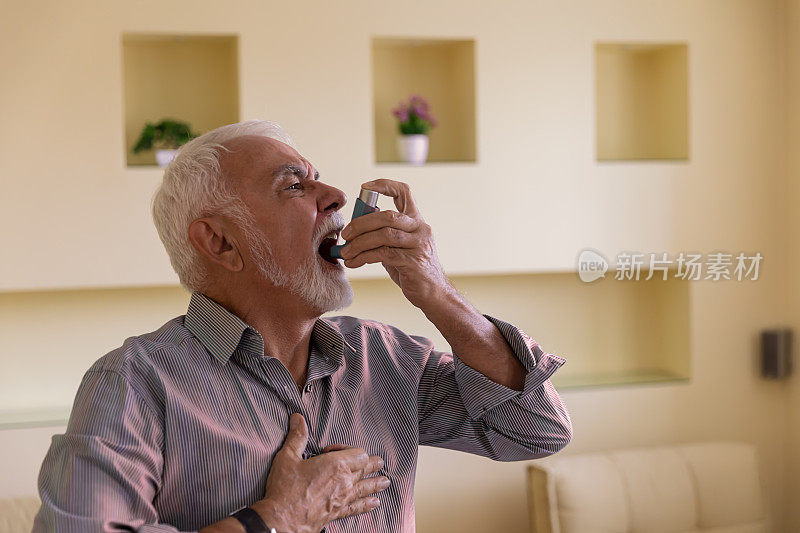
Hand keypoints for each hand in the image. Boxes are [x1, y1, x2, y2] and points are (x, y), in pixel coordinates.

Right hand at [254, 413, 389, 532]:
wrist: (281, 520)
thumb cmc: (284, 489)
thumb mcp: (287, 457)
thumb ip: (297, 437)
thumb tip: (298, 419)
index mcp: (335, 464)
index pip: (358, 453)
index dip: (349, 449)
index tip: (332, 450)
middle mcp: (344, 481)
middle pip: (365, 469)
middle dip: (372, 464)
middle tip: (379, 462)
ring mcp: (343, 498)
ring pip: (366, 488)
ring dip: (376, 483)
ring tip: (385, 481)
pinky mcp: (338, 513)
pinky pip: (357, 507)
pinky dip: (367, 505)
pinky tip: (374, 503)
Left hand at [339, 178, 452, 308]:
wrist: (433, 294)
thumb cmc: (413, 269)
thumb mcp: (400, 246)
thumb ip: (385, 232)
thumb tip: (360, 221)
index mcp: (416, 220)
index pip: (403, 192)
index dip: (384, 185)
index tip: (365, 187)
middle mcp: (420, 229)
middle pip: (387, 216)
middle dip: (361, 223)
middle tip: (346, 234)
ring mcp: (418, 245)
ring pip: (384, 235)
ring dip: (360, 243)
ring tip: (346, 253)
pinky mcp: (413, 262)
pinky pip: (384, 254)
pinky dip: (364, 257)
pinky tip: (355, 262)